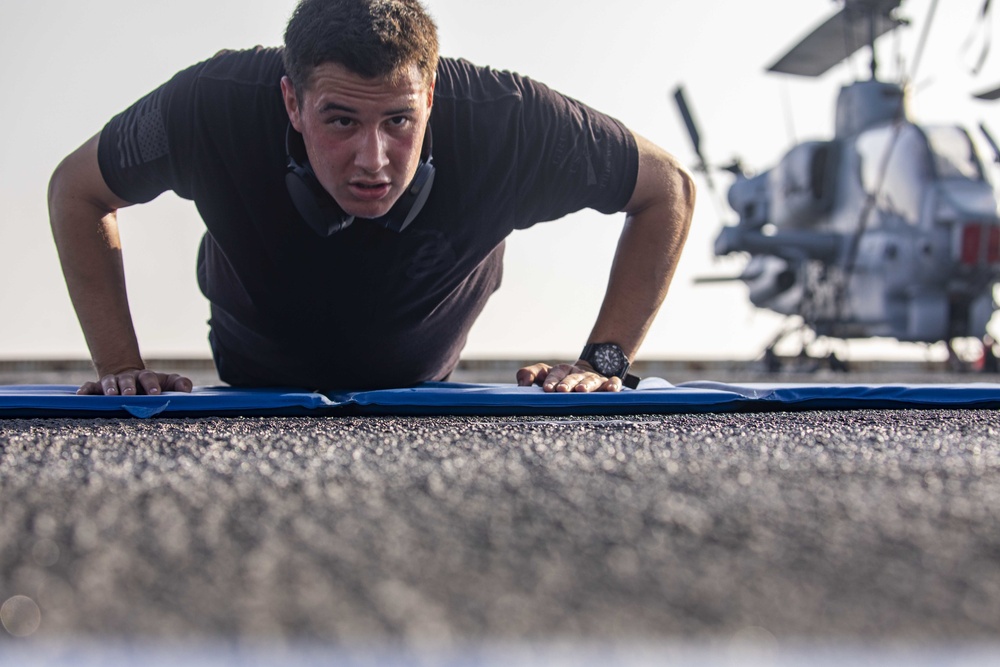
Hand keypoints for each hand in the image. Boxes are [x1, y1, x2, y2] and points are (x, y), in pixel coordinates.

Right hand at [78, 368, 192, 395]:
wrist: (130, 380)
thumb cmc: (152, 385)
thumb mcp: (168, 383)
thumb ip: (179, 383)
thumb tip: (186, 388)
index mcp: (145, 377)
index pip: (149, 378)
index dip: (152, 385)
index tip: (156, 394)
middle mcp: (127, 378)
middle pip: (127, 379)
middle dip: (128, 386)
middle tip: (130, 395)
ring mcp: (112, 382)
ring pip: (109, 382)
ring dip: (110, 388)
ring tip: (111, 396)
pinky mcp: (98, 388)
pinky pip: (90, 387)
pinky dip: (85, 390)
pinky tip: (81, 395)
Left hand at [516, 361, 622, 392]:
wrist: (585, 371)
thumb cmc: (559, 379)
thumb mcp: (543, 375)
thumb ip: (528, 375)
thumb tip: (522, 384)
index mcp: (561, 371)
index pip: (555, 372)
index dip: (551, 379)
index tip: (546, 389)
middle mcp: (577, 373)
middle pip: (572, 376)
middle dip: (566, 383)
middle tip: (561, 391)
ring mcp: (593, 378)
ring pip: (590, 380)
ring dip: (586, 385)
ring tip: (581, 391)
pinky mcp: (607, 382)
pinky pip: (612, 382)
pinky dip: (612, 385)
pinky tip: (611, 389)